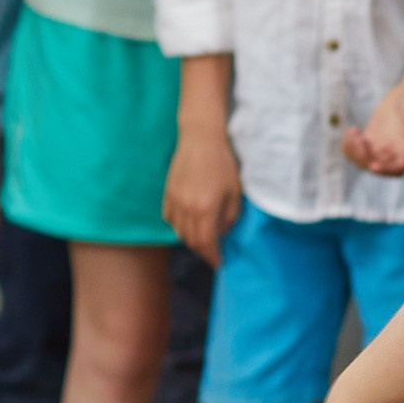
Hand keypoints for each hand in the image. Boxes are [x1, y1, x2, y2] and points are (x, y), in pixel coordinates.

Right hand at [162, 126, 242, 263]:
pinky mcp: (168, 193)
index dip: (212, 256)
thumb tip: (223, 231)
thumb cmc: (222, 163)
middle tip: (212, 254)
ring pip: (179, 231)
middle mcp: (187, 208)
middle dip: (202, 251)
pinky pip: (169, 218)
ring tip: (202, 241)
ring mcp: (175, 201)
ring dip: (190, 240)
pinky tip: (187, 224)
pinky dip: (178, 226)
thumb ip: (230, 216)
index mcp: (206, 209)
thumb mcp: (235, 191)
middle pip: (191, 240)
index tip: (219, 263)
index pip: (207, 243)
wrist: (201, 139)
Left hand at [341, 80, 403, 176]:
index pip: (398, 169)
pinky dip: (349, 144)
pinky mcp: (370, 140)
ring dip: (353, 152)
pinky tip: (351, 130)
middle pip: (376, 166)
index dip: (386, 171)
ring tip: (353, 132)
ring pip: (363, 160)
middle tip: (359, 138)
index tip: (373, 166)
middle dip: (364, 157)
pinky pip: (356, 149)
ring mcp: (381, 147)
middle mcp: (394, 153)